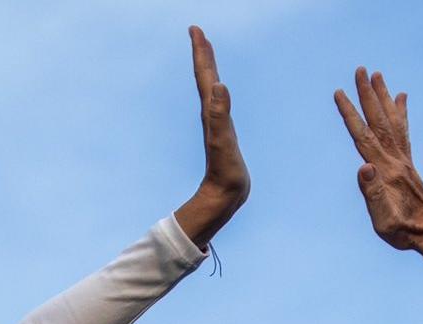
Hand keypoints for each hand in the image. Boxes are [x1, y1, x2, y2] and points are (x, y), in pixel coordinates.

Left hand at [172, 26, 249, 248]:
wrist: (224, 195)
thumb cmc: (225, 171)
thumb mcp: (223, 141)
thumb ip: (219, 113)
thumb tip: (218, 85)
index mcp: (211, 112)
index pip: (205, 76)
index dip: (201, 53)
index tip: (196, 30)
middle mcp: (211, 113)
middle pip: (205, 78)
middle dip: (203, 54)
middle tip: (198, 33)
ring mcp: (216, 122)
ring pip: (210, 88)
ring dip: (208, 69)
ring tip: (207, 53)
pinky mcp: (223, 131)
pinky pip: (218, 102)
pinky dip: (218, 89)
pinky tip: (219, 90)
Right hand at [334, 67, 422, 276]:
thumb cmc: (404, 232)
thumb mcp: (384, 221)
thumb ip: (373, 194)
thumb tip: (363, 166)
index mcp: (386, 171)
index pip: (363, 137)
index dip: (350, 114)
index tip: (340, 93)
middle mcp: (396, 160)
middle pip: (379, 120)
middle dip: (368, 94)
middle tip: (361, 69)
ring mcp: (404, 161)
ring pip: (392, 121)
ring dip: (383, 97)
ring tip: (378, 75)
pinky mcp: (408, 165)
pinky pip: (403, 132)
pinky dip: (401, 112)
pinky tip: (401, 98)